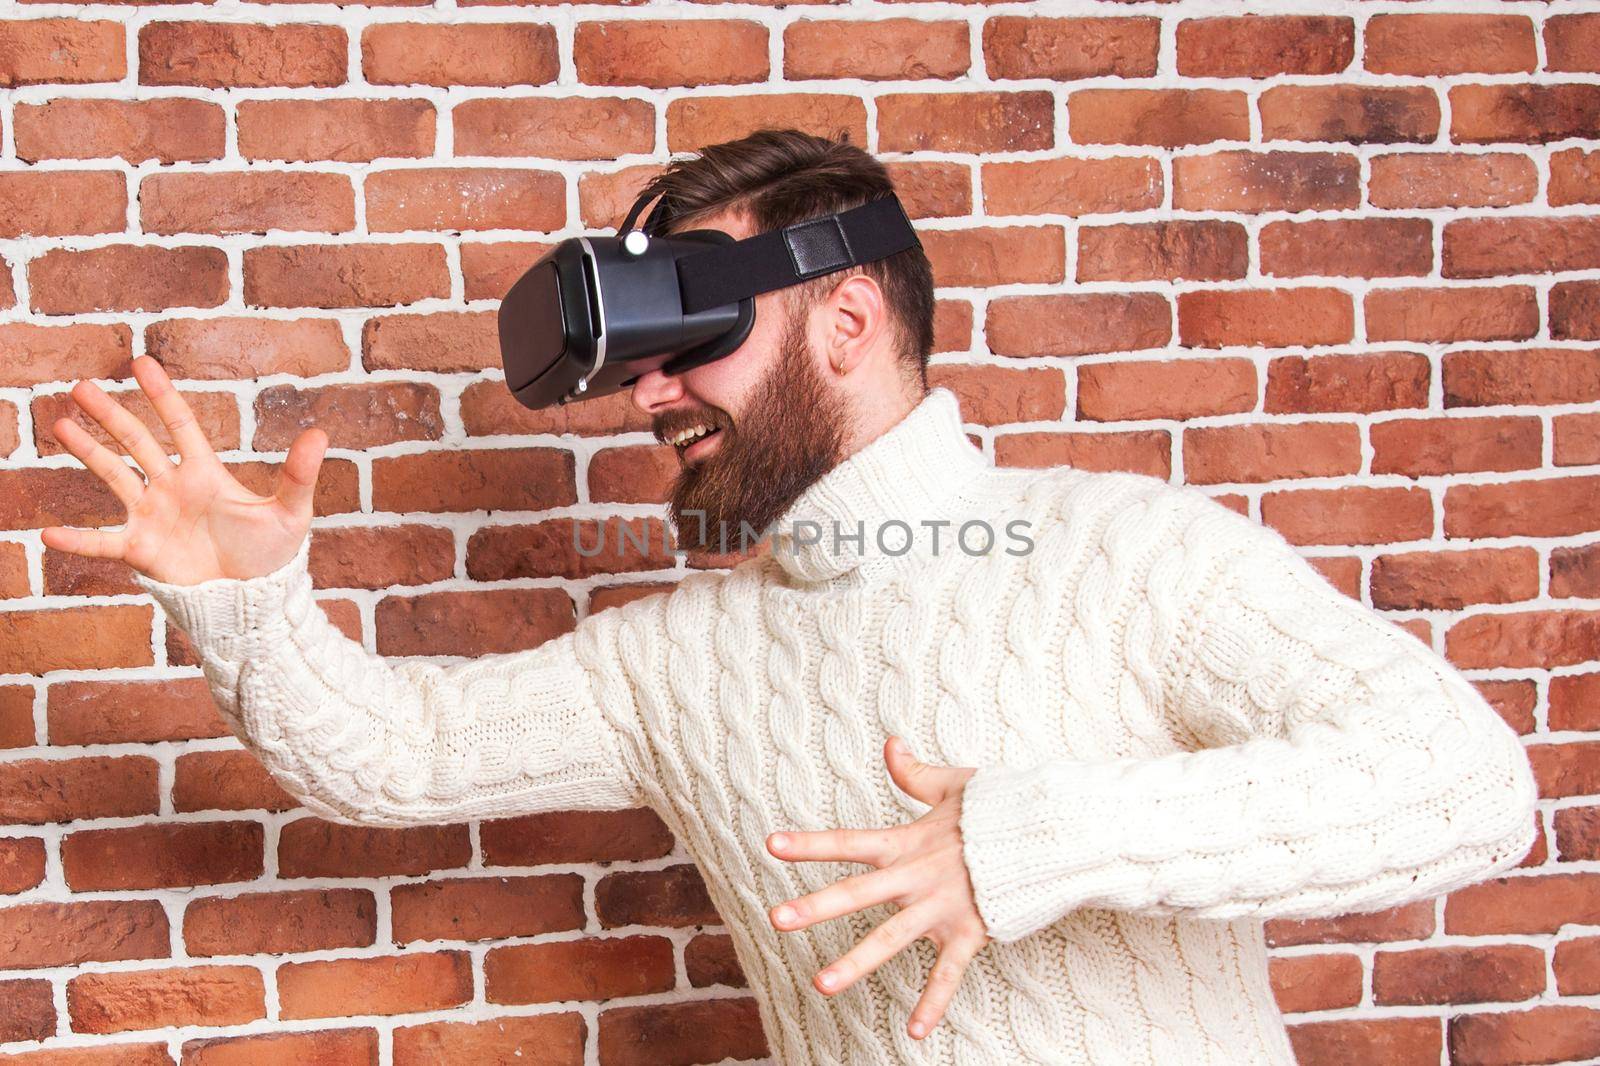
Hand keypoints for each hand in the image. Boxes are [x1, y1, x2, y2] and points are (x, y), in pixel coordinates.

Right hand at [41, 355, 328, 585]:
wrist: (253, 600)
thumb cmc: (271, 556)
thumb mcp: (288, 513)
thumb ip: (299, 474)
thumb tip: (320, 433)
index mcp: (205, 473)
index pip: (179, 424)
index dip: (161, 394)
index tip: (141, 362)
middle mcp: (172, 488)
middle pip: (137, 441)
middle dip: (111, 414)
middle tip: (81, 385)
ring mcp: (152, 516)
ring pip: (114, 476)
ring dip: (88, 451)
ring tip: (61, 424)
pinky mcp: (141, 550)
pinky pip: (102, 542)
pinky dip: (77, 540)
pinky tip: (47, 534)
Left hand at [766, 736, 990, 1040]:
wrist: (1050, 832)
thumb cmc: (1002, 807)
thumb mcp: (954, 784)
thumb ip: (915, 773)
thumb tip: (891, 742)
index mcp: (909, 842)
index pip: (850, 841)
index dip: (811, 844)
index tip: (771, 845)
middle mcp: (918, 877)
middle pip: (858, 893)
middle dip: (816, 907)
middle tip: (775, 919)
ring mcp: (942, 907)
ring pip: (891, 939)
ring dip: (855, 962)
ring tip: (820, 985)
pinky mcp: (970, 931)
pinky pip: (949, 973)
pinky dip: (934, 1003)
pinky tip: (915, 1032)